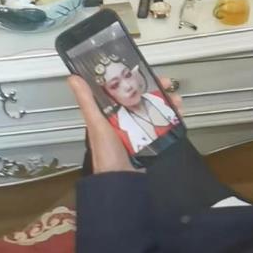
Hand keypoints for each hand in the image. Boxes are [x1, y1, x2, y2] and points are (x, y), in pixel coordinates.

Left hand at [69, 75, 183, 174]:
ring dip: (168, 103)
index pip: (124, 91)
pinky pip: (163, 127)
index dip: (136, 80)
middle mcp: (125, 122)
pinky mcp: (151, 142)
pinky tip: (178, 115)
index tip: (145, 72)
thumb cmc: (106, 155)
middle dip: (157, 91)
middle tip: (168, 85)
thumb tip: (73, 78)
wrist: (121, 180)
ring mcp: (139, 132)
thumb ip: (87, 101)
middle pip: (144, 99)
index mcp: (111, 115)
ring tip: (176, 101)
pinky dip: (172, 119)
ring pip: (156, 111)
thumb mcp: (96, 124)